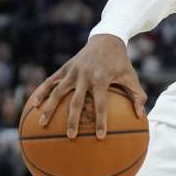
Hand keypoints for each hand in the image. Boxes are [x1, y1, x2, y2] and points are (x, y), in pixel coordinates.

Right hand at [28, 34, 145, 138]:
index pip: (101, 104)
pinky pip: (50, 81)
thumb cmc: (121, 62)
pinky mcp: (65, 68)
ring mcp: (72, 72)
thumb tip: (141, 117)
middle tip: (70, 136)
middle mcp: (85, 76)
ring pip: (58, 92)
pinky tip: (34, 105)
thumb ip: (138, 96)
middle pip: (76, 101)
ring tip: (43, 124)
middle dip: (72, 120)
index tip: (100, 136)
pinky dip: (41, 92)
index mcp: (102, 79)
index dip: (101, 120)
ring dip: (50, 108)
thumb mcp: (132, 77)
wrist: (106, 40)